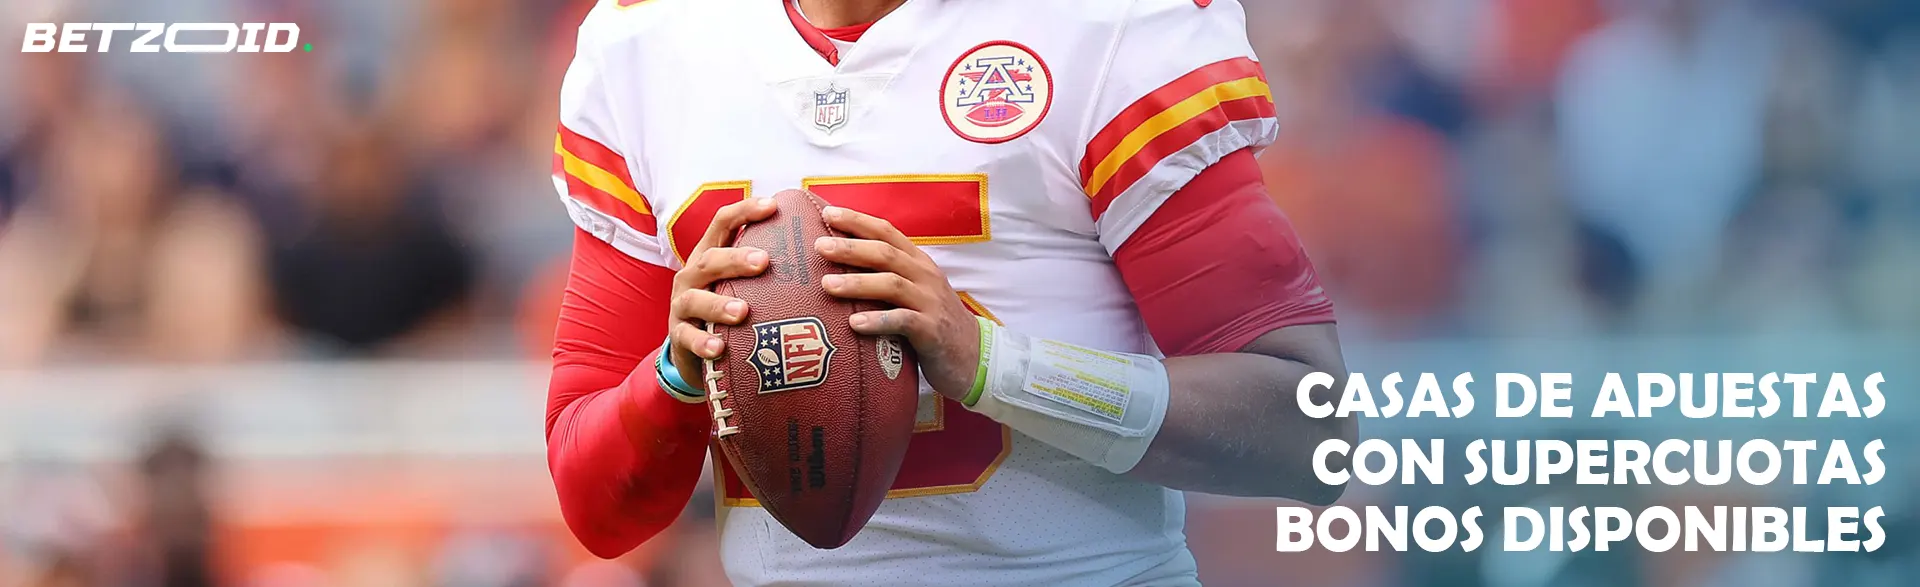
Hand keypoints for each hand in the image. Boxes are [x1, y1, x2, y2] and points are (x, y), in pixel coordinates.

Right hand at [667, 197, 777, 390]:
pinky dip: (702, 343)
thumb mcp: (742, 282)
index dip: (744, 211)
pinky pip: (687, 339)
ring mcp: (682, 306)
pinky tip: (719, 348)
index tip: (773, 205)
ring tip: (742, 311)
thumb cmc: (728, 306)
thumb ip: (768, 266)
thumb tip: (822, 245)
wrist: (692, 347)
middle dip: (735, 259)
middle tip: (764, 261)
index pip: (723, 224)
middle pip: (709, 260)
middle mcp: (692, 275)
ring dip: (718, 305)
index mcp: (710, 255)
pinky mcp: (678, 336)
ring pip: (695, 300)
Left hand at [815, 206, 981, 401]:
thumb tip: (836, 266)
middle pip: (886, 254)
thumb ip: (885, 276)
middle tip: (819, 246)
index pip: (887, 232)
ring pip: (892, 285)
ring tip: (826, 285)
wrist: (973, 355)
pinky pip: (903, 322)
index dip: (858, 221)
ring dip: (858, 283)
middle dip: (851, 248)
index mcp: (918, 262)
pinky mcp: (932, 331)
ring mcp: (930, 303)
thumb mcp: (913, 291)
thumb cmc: (931, 321)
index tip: (828, 213)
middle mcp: (925, 276)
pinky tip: (854, 323)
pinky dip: (878, 320)